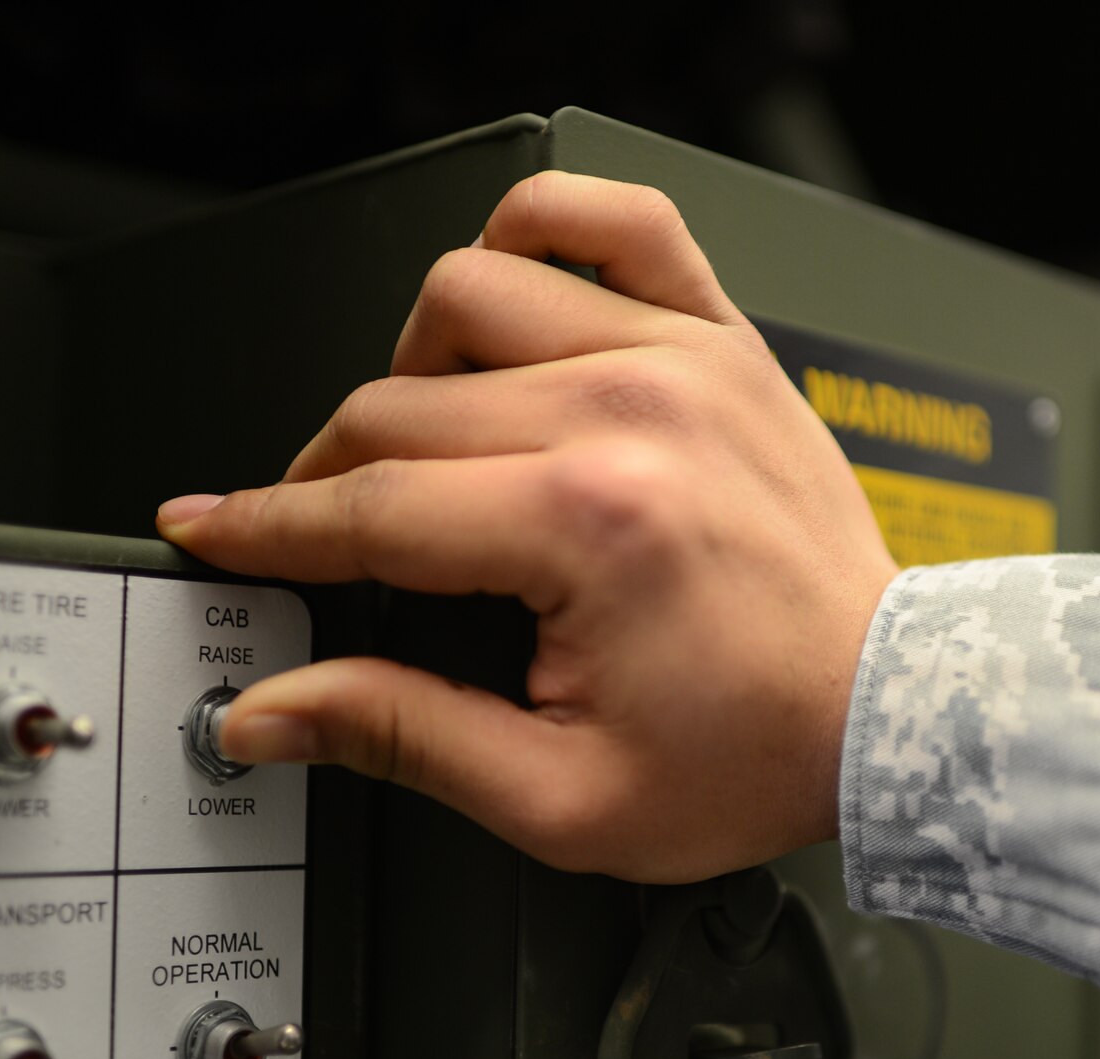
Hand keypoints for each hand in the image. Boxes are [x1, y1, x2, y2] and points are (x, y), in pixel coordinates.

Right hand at [157, 171, 898, 882]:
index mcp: (587, 527)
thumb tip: (271, 707)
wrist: (888, 713)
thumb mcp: (561, 795)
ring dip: (416, 364)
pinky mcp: (722, 340)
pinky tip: (516, 294)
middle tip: (330, 540)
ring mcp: (681, 359)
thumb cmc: (755, 753)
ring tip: (429, 443)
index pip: (368, 507)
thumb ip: (400, 733)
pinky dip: (542, 230)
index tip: (211, 532)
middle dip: (331, 478)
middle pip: (398, 405)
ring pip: (470, 293)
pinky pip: (615, 222)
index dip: (267, 529)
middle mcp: (629, 415)